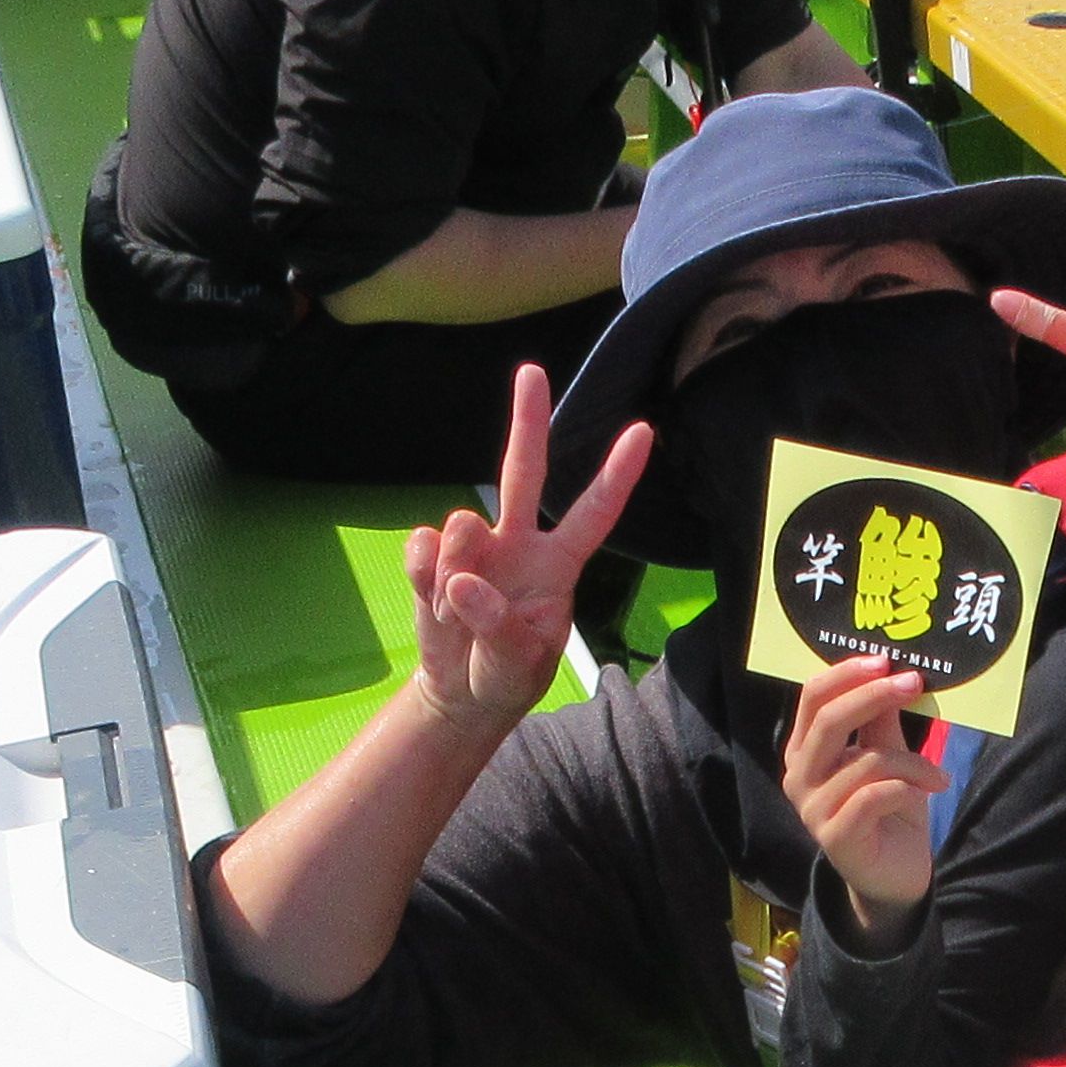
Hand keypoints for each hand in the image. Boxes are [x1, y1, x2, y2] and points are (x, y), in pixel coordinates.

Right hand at [401, 362, 645, 732]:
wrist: (460, 694)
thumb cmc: (507, 676)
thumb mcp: (518, 666)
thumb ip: (498, 626)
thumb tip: (463, 580)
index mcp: (558, 564)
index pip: (593, 513)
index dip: (616, 475)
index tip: (643, 431)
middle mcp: (519, 543)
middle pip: (524, 470)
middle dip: (528, 420)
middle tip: (532, 372)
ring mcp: (474, 547)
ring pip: (461, 527)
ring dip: (453, 580)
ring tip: (459, 621)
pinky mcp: (432, 558)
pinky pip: (421, 549)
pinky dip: (422, 579)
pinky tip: (433, 603)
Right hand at [783, 654, 950, 932]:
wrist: (894, 876)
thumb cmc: (890, 811)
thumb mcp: (889, 757)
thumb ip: (881, 721)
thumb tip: (890, 672)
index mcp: (805, 750)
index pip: (813, 698)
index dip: (847, 674)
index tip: (887, 661)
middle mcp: (799, 776)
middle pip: (830, 720)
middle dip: (875, 696)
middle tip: (914, 683)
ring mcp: (812, 808)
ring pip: (866, 760)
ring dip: (913, 761)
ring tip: (937, 774)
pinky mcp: (834, 837)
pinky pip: (875, 795)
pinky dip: (909, 786)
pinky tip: (932, 789)